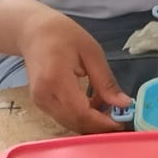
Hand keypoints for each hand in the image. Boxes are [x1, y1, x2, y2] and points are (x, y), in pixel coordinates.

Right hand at [15, 11, 130, 133]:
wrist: (34, 32)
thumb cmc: (63, 35)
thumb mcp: (91, 52)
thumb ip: (106, 81)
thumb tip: (123, 103)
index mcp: (56, 79)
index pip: (81, 112)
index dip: (103, 122)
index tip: (122, 121)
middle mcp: (44, 96)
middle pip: (75, 122)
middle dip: (99, 124)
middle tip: (119, 116)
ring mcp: (40, 101)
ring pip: (70, 123)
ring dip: (91, 121)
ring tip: (107, 107)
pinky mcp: (40, 103)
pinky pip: (64, 117)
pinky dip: (81, 116)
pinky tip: (93, 103)